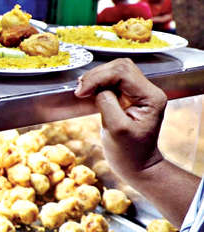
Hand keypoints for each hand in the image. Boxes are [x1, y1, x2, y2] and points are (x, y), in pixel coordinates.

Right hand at [74, 59, 166, 175]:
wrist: (137, 165)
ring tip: (82, 91)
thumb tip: (95, 87)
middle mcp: (148, 91)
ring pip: (115, 70)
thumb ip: (107, 103)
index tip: (81, 92)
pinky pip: (112, 80)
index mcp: (151, 97)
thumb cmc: (129, 152)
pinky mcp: (129, 96)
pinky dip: (97, 83)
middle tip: (80, 90)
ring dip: (96, 78)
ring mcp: (139, 92)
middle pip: (120, 67)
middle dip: (97, 75)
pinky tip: (88, 92)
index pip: (123, 73)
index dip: (98, 78)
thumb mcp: (116, 129)